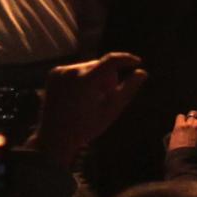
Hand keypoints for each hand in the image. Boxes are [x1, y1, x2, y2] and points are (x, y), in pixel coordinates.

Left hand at [29, 51, 147, 158]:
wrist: (55, 137)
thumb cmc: (87, 127)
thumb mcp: (110, 110)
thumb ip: (127, 90)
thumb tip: (142, 72)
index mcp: (86, 81)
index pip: (110, 61)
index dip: (126, 59)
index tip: (138, 62)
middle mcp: (71, 71)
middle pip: (100, 66)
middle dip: (107, 79)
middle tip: (102, 100)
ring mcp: (60, 71)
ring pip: (88, 67)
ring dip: (94, 79)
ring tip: (88, 101)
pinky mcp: (53, 73)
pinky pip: (74, 70)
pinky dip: (80, 79)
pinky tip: (77, 97)